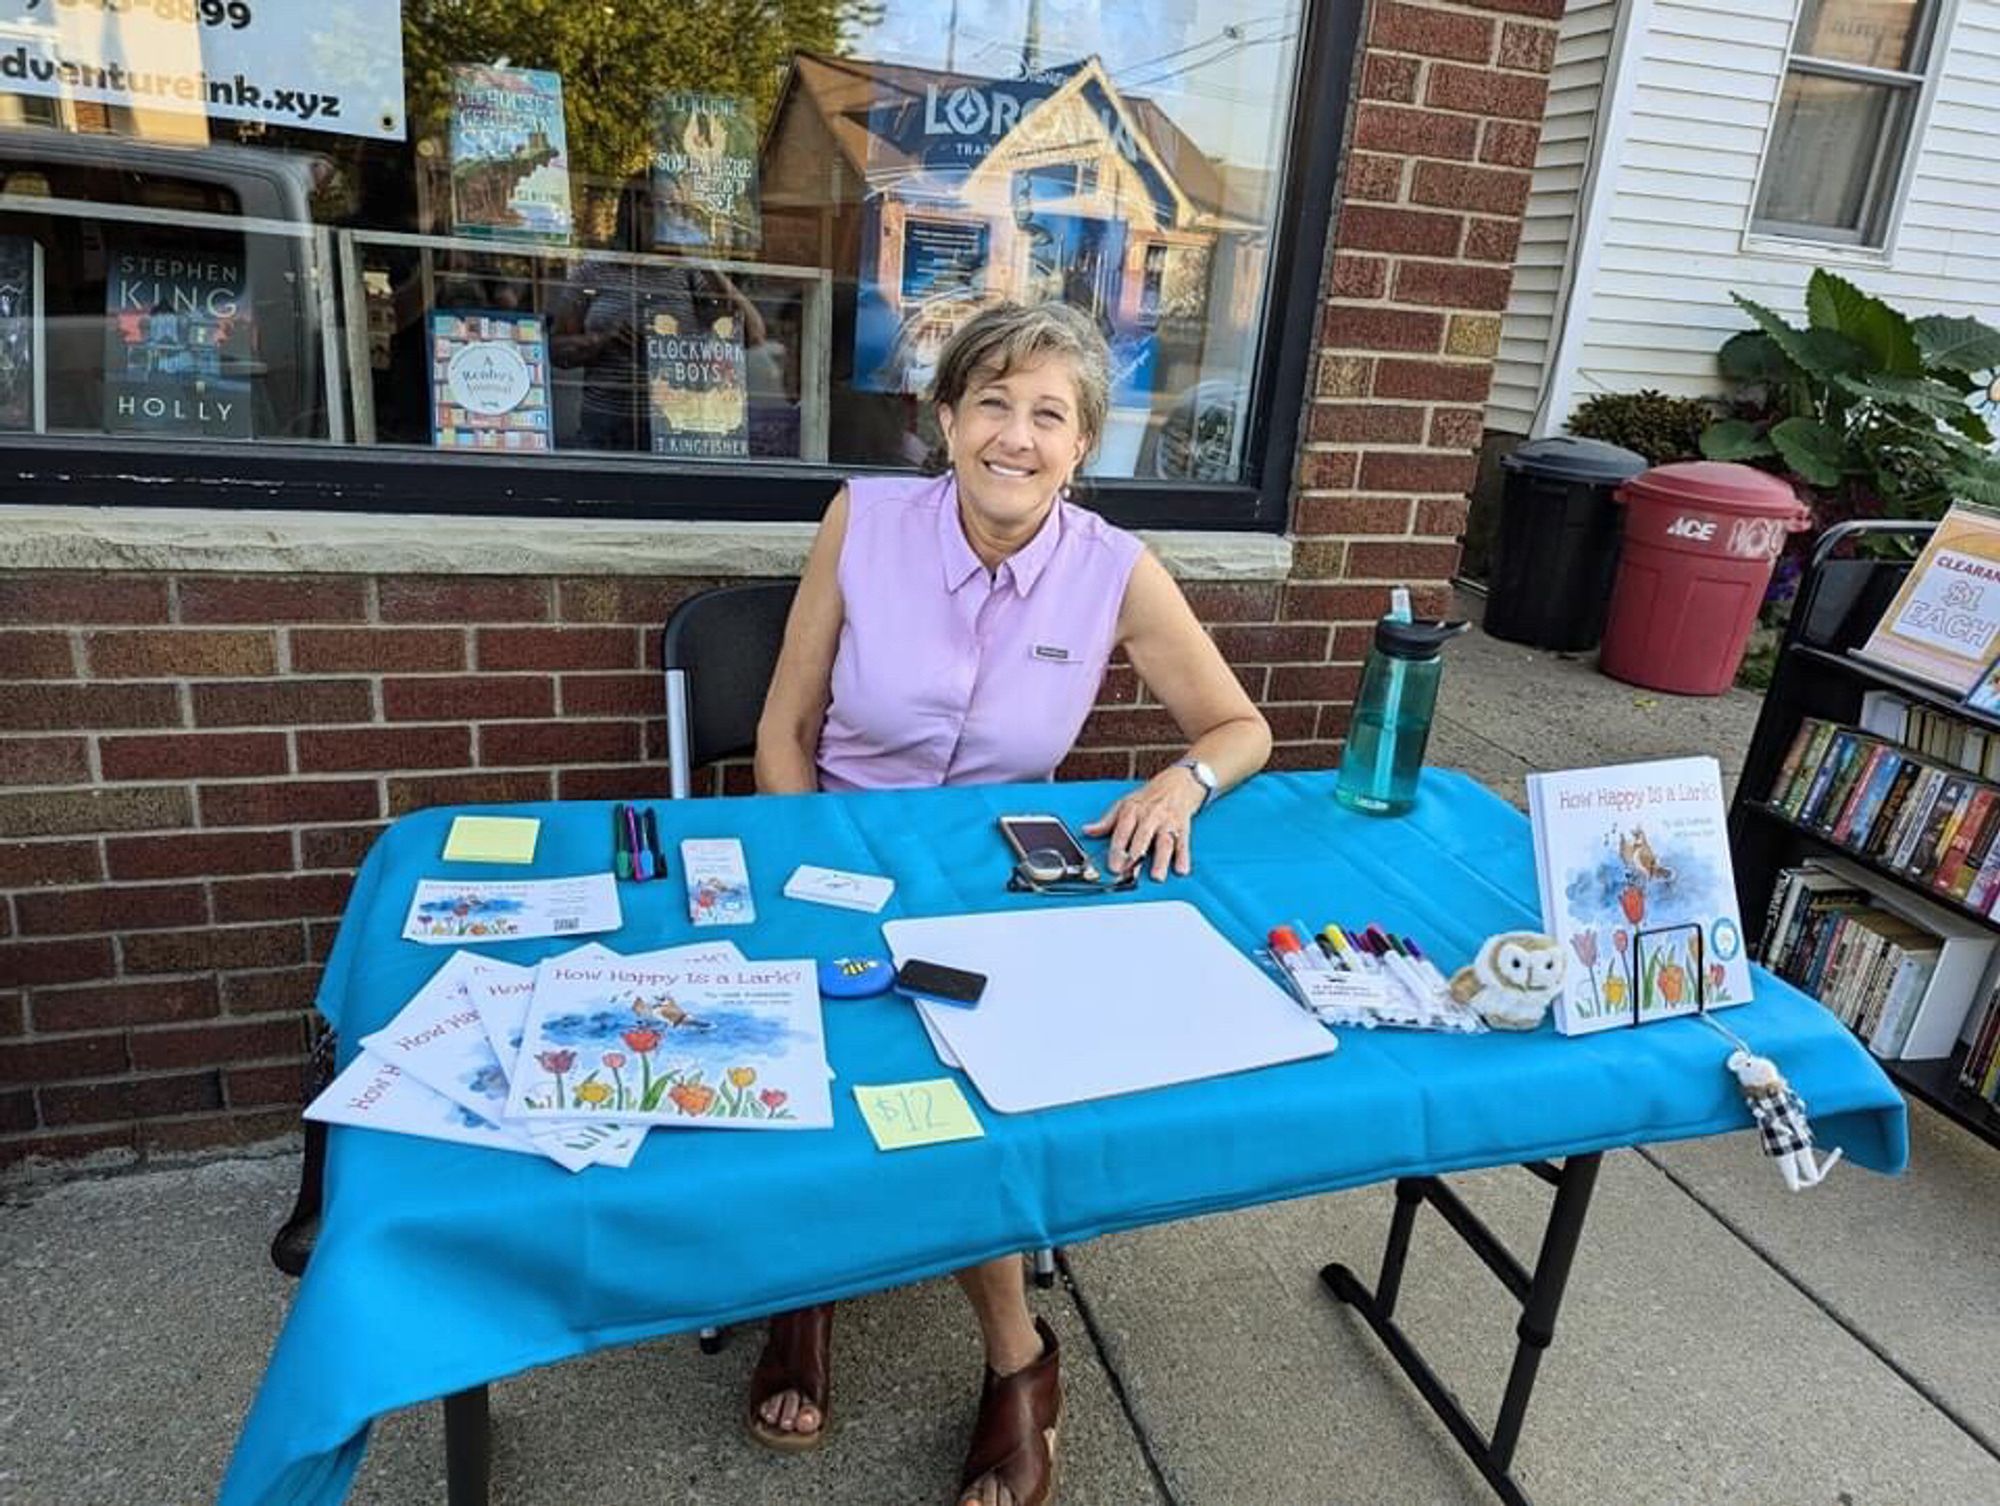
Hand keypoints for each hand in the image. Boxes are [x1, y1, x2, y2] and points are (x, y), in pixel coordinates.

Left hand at [1082, 768, 1205, 880]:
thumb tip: (1087, 831)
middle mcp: (1150, 816)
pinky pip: (1183, 843)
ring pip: (1164, 842)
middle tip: (1131, 874)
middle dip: (1136, 857)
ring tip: (1157, 876)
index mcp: (1132, 810)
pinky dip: (1183, 857)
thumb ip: (1107, 821)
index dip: (1117, 850)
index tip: (1113, 867)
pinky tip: (1181, 869)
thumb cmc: (1149, 797)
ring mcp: (1167, 821)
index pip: (1122, 832)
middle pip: (1142, 838)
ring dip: (1161, 860)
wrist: (1178, 782)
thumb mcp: (1125, 804)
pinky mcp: (1183, 826)